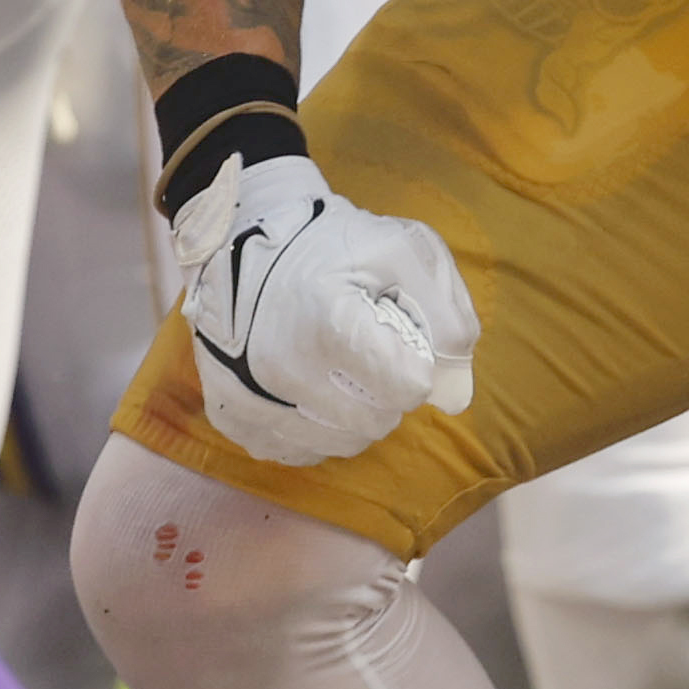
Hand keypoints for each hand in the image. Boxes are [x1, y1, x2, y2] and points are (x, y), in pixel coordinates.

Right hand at [171, 153, 477, 466]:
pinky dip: (313, 426)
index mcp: (331, 324)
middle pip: (378, 421)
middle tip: (367, 346)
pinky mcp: (233, 418)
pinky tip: (305, 383)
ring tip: (336, 363)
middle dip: (386, 389)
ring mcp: (253, 398)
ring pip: (342, 443)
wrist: (241, 238)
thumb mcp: (404, 251)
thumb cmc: (332, 244)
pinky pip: (300, 450)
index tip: (398, 336)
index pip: (411, 388)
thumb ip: (447, 317)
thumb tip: (455, 398)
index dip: (417, 361)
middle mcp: (285, 370)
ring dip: (354, 412)